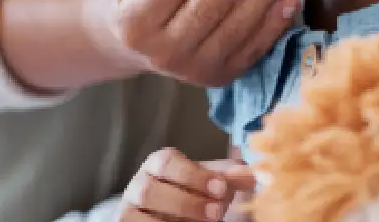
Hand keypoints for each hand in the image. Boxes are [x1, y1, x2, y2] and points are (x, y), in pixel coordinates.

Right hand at [120, 148, 254, 221]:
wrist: (180, 218)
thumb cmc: (198, 197)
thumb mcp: (214, 186)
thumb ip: (230, 178)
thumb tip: (249, 172)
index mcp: (159, 163)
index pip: (167, 162)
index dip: (193, 175)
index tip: (220, 188)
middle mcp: (139, 184)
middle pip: (150, 190)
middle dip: (186, 203)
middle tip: (217, 212)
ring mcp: (129, 209)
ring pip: (137, 214)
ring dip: (175, 218)